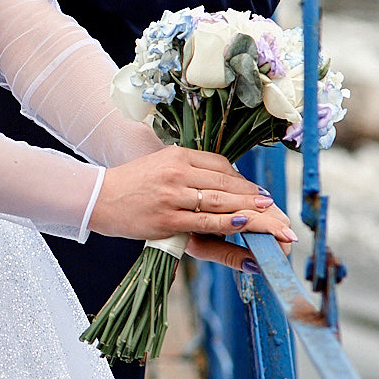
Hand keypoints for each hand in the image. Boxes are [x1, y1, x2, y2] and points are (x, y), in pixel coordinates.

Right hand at [89, 147, 294, 268]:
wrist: (99, 198)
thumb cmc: (133, 184)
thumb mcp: (162, 166)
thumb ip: (192, 172)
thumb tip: (227, 184)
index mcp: (179, 155)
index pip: (221, 166)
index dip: (245, 182)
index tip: (263, 195)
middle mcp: (178, 172)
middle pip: (227, 184)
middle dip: (257, 199)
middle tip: (279, 210)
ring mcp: (173, 195)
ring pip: (220, 202)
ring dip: (251, 211)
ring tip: (273, 219)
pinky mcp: (166, 218)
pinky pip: (204, 220)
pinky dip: (227, 222)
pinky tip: (245, 222)